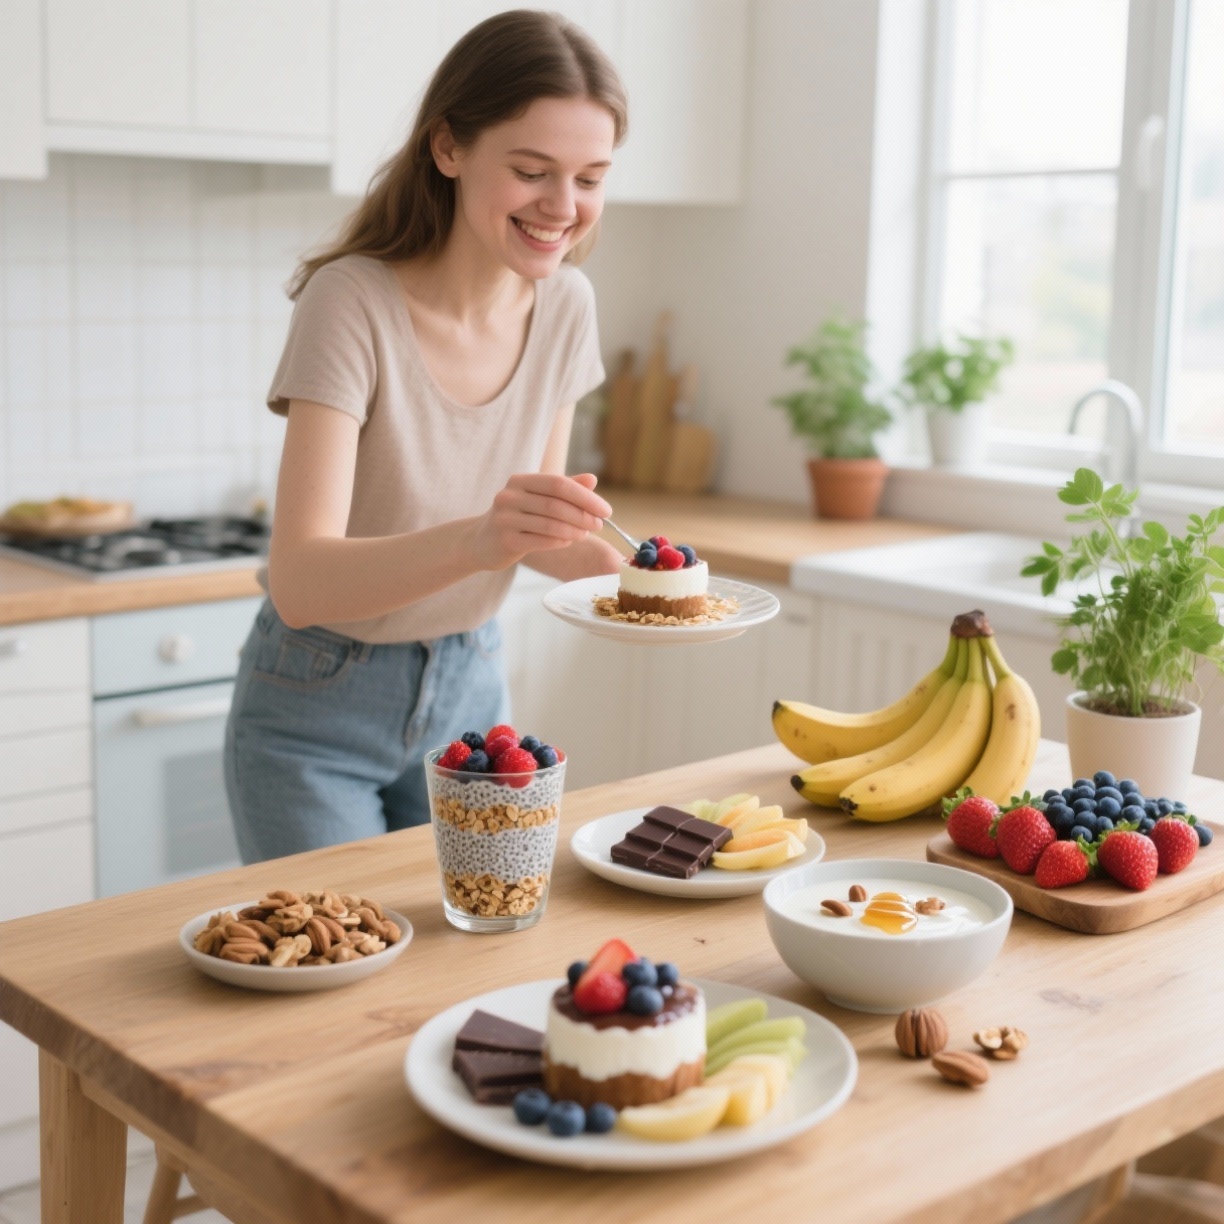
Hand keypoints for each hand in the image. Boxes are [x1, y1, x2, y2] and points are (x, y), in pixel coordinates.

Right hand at [473, 472, 611, 569]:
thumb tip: (592, 479)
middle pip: (556, 504)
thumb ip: (564, 488)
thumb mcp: (538, 498)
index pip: (559, 484)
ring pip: (550, 524)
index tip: (606, 510)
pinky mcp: (506, 540)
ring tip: (586, 534)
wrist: (482, 541)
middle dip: (583, 515)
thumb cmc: (517, 518)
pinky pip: (541, 541)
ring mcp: (505, 518)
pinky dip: (560, 542)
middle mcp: (510, 496)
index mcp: (520, 481)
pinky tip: (569, 541)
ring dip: (574, 530)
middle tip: (600, 525)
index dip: (586, 497)